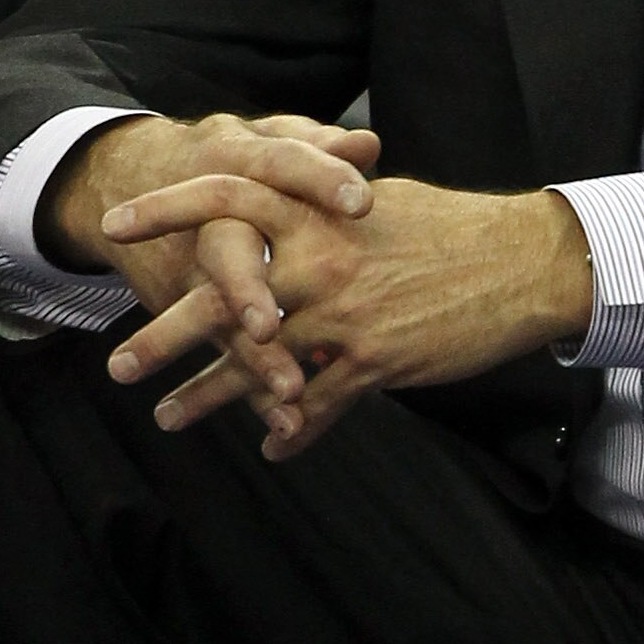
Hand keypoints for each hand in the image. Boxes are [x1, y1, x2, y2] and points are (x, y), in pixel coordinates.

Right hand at [45, 111, 380, 419]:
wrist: (129, 179)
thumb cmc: (233, 160)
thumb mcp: (267, 141)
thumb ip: (316, 145)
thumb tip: (367, 143)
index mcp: (237, 159)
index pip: (280, 165)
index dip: (319, 179)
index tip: (361, 202)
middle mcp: (211, 217)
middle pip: (227, 252)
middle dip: (248, 290)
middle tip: (272, 326)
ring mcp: (192, 270)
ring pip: (218, 317)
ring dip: (252, 358)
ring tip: (289, 396)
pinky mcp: (187, 308)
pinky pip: (223, 354)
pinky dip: (254, 391)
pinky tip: (290, 428)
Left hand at [101, 173, 593, 457]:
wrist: (525, 264)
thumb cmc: (458, 228)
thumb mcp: (383, 201)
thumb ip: (328, 204)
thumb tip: (298, 197)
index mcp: (317, 212)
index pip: (225, 198)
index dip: (167, 210)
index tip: (117, 229)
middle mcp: (320, 262)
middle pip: (220, 298)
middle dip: (163, 335)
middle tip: (117, 363)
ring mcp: (345, 316)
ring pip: (258, 364)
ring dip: (207, 396)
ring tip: (167, 417)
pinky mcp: (375, 362)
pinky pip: (318, 404)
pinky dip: (292, 428)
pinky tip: (273, 445)